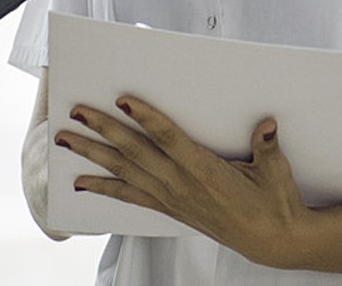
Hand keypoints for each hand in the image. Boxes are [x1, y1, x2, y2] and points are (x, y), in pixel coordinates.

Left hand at [56, 96, 307, 267]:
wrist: (271, 241)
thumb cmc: (273, 203)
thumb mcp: (276, 173)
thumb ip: (268, 148)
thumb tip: (268, 125)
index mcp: (204, 170)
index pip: (167, 138)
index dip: (145, 118)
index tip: (123, 100)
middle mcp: (180, 184)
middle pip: (134, 152)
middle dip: (102, 130)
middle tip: (76, 111)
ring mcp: (171, 198)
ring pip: (124, 173)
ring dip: (92, 156)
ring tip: (65, 141)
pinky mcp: (170, 208)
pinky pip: (129, 196)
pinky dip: (104, 187)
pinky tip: (82, 181)